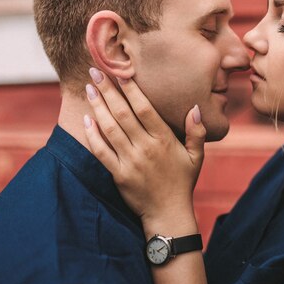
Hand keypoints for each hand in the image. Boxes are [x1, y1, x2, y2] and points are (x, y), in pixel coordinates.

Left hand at [83, 68, 205, 232]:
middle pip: (123, 113)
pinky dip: (92, 134)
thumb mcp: (196, 156)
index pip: (145, 108)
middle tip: (96, 70)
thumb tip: (196, 108)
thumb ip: (197, 132)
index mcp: (164, 140)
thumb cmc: (183, 181)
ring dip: (98, 106)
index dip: (132, 89)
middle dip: (108, 90)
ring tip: (89, 88)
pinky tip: (86, 119)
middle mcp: (146, 148)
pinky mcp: (118, 174)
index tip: (121, 72)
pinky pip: (101, 151)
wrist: (168, 213)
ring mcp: (131, 161)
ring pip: (110, 128)